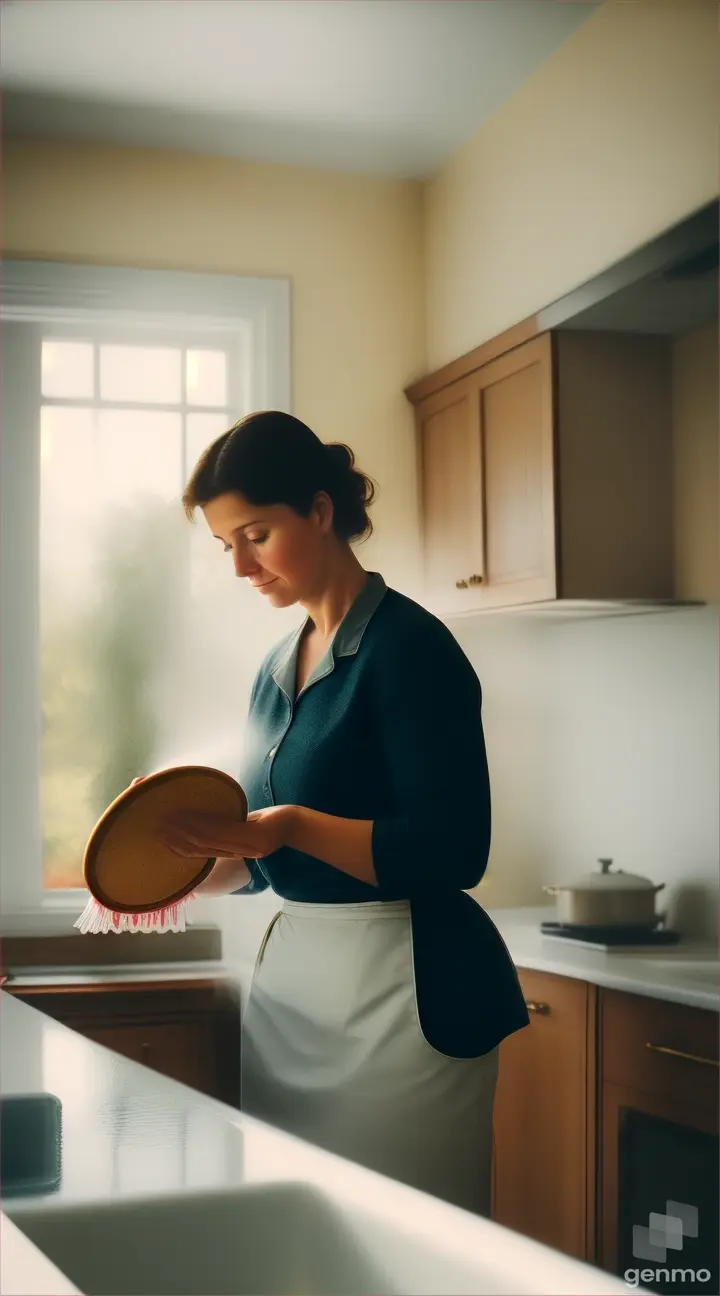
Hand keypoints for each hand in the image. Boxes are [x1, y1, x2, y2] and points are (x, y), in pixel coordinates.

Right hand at [159, 805, 294, 860]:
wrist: (295, 824)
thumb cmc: (267, 822)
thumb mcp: (241, 824)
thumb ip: (222, 825)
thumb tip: (199, 817)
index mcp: (229, 853)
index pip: (199, 854)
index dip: (177, 848)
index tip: (158, 839)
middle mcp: (234, 854)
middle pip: (198, 848)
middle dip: (174, 838)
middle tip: (154, 828)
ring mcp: (243, 848)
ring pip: (206, 840)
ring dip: (183, 829)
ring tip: (165, 819)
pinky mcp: (254, 840)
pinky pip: (223, 831)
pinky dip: (203, 823)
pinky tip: (190, 814)